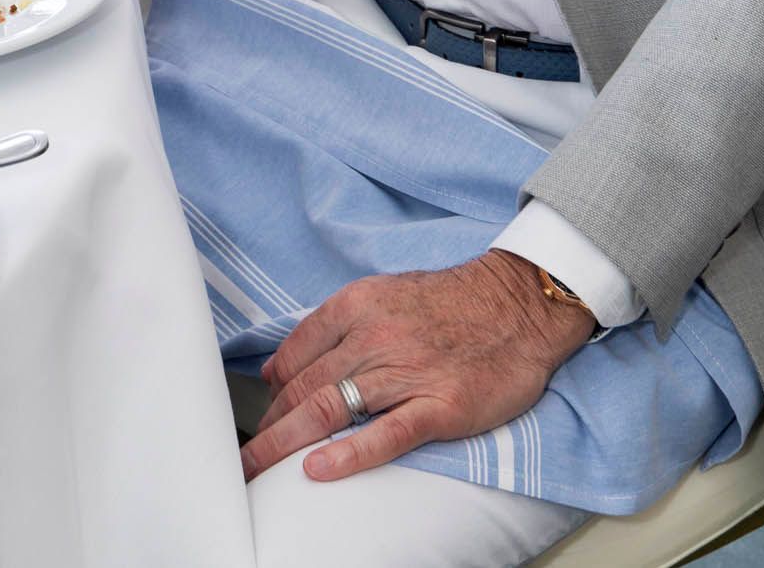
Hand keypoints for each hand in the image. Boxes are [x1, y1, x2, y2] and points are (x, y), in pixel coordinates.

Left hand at [242, 251, 592, 484]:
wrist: (520, 302)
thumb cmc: (454, 303)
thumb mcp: (385, 293)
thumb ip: (332, 326)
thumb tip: (278, 365)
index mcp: (358, 306)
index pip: (295, 354)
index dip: (270, 391)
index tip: (257, 417)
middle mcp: (374, 336)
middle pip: (304, 387)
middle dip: (268, 425)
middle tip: (244, 458)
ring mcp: (406, 372)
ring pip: (330, 410)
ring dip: (286, 444)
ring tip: (258, 470)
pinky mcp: (439, 406)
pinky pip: (385, 435)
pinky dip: (347, 454)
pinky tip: (318, 469)